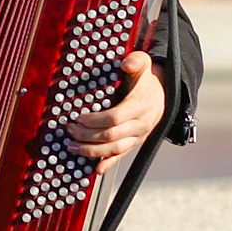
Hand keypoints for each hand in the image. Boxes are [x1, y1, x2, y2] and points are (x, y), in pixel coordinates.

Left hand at [66, 50, 166, 173]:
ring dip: (91, 151)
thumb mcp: (144, 64)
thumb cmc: (146, 80)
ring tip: (71, 146)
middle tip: (68, 130)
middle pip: (111, 135)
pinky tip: (96, 169)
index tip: (78, 117)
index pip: (115, 117)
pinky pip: (122, 156)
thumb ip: (136, 61)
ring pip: (115, 149)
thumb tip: (126, 63)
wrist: (163, 96)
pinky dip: (109, 163)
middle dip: (87, 135)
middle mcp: (140, 124)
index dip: (95, 120)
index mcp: (140, 106)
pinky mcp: (135, 143)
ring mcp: (138, 136)